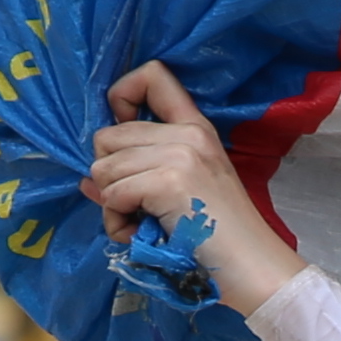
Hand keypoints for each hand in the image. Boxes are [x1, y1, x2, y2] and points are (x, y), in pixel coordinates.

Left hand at [88, 65, 302, 315]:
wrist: (252, 266)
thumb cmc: (219, 237)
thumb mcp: (179, 194)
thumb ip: (136, 176)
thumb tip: (87, 179)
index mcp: (196, 126)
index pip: (152, 74)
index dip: (121, 97)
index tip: (123, 137)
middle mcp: (188, 132)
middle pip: (108, 135)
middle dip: (108, 178)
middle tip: (134, 207)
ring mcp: (180, 154)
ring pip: (102, 168)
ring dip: (111, 206)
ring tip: (140, 225)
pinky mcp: (169, 181)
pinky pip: (112, 195)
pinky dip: (117, 223)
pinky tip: (140, 235)